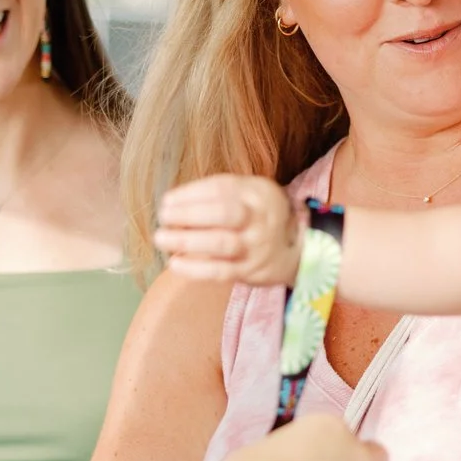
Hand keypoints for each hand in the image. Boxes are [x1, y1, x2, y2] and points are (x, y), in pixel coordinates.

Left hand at [155, 175, 302, 286]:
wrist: (298, 250)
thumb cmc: (258, 217)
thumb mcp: (250, 194)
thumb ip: (218, 194)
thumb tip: (173, 203)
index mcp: (257, 193)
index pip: (221, 189)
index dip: (190, 194)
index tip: (167, 200)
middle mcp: (259, 218)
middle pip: (224, 213)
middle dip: (189, 214)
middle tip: (163, 216)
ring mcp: (256, 246)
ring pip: (221, 243)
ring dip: (187, 240)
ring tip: (162, 238)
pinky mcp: (250, 271)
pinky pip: (221, 271)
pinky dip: (195, 269)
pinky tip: (175, 263)